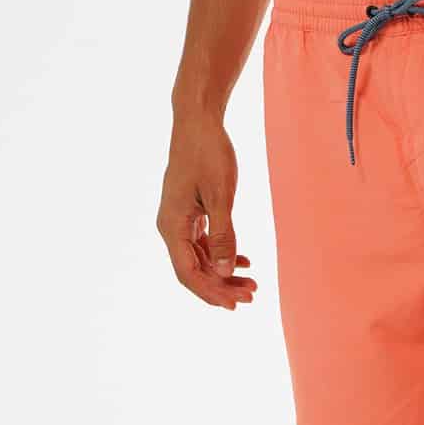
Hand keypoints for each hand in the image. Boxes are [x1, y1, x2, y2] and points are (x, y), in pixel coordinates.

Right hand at [157, 110, 255, 309]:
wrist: (198, 121)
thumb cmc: (208, 153)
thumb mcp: (221, 196)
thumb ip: (223, 235)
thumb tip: (223, 271)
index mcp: (172, 225)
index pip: (188, 273)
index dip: (211, 292)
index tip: (236, 304)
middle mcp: (171, 227)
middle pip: (194, 271)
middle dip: (221, 287)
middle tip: (252, 296)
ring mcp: (179, 221)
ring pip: (200, 260)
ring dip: (224, 274)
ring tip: (252, 283)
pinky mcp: (189, 214)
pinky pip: (203, 245)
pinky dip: (222, 255)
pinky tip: (243, 262)